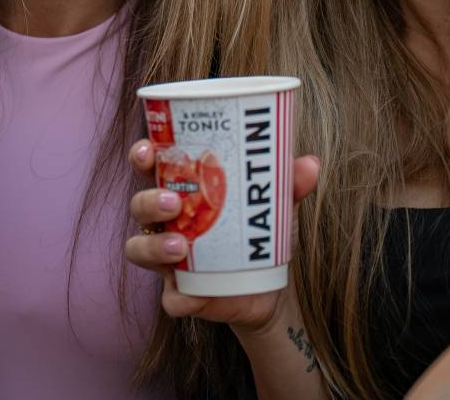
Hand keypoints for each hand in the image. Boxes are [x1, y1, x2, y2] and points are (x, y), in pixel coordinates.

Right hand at [124, 137, 319, 331]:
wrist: (270, 287)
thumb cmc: (258, 232)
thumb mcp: (275, 206)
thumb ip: (288, 185)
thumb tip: (310, 164)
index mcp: (182, 191)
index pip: (151, 167)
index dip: (142, 156)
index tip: (148, 151)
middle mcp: (167, 223)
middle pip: (139, 206)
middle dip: (149, 201)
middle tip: (174, 202)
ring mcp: (169, 260)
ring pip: (139, 249)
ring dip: (154, 246)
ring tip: (181, 247)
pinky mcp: (181, 295)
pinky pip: (169, 299)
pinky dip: (178, 298)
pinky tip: (194, 296)